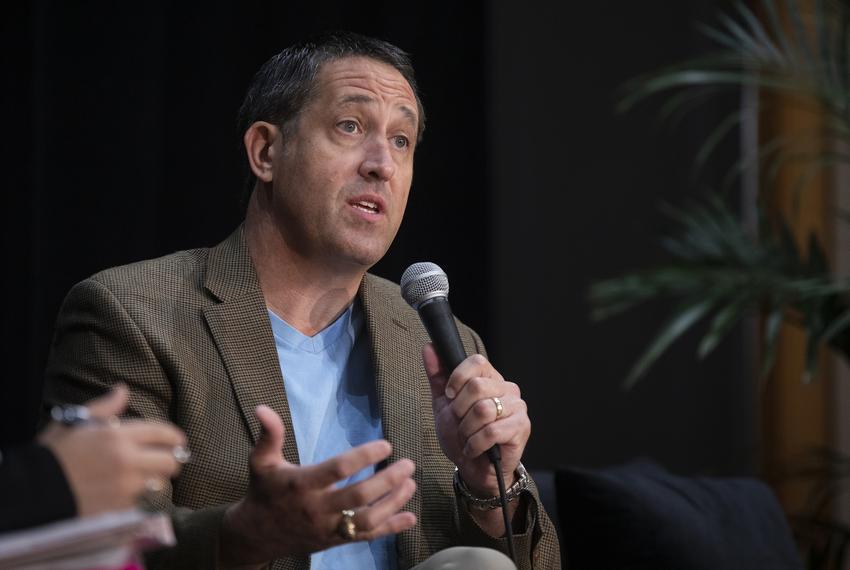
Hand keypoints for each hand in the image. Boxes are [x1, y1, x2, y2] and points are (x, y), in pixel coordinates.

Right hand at [38, 385, 186, 515]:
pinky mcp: (120, 508)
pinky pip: (139, 500)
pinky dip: (135, 496)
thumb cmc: (53, 455)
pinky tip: (121, 491)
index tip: (178, 440)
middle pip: (170, 461)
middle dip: (170, 460)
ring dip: (153, 479)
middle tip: (164, 460)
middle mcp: (127, 461)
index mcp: (118, 436)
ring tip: (140, 476)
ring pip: (158, 483)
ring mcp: (125, 487)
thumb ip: (104, 407)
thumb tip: (122, 389)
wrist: (34, 492)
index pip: (162, 433)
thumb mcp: (75, 423)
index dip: (175, 436)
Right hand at [219, 405, 416, 566]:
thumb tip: (262, 407)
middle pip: (359, 496)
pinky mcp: (335, 540)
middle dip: (388, 480)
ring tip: (411, 484)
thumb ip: (269, 435)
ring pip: (367, 519)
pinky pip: (366, 537)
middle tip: (408, 464)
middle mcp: (317, 508)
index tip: (386, 444)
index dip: (364, 456)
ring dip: (393, 503)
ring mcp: (328, 528)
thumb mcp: (261, 462)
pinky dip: (390, 528)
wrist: (256, 535)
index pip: (338, 469)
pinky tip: (410, 518)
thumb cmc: (264, 492)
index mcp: (301, 484)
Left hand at [422, 343, 529, 497]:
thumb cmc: (462, 435)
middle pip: (477, 386)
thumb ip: (437, 375)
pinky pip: (491, 431)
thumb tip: (428, 348)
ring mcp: (517, 408)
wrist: (474, 468)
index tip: (450, 396)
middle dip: (459, 410)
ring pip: (483, 410)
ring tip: (467, 437)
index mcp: (490, 378)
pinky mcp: (521, 428)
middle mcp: (507, 389)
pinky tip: (474, 448)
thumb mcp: (444, 404)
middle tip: (460, 423)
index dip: (458, 378)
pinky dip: (475, 444)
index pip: (477, 361)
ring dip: (466, 430)